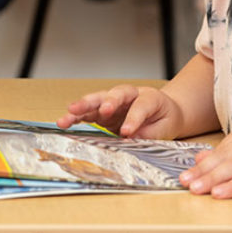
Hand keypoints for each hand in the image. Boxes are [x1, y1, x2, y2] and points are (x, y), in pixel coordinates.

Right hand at [56, 85, 185, 139]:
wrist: (164, 112)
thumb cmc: (165, 118)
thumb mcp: (166, 128)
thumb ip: (151, 133)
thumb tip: (133, 138)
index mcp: (149, 97)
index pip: (140, 105)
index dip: (133, 118)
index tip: (127, 133)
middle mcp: (129, 95)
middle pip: (116, 94)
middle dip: (107, 102)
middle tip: (102, 111)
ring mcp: (114, 102)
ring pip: (98, 100)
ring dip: (83, 106)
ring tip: (69, 113)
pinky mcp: (103, 112)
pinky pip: (89, 112)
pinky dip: (77, 116)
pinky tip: (65, 121)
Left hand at [180, 123, 231, 200]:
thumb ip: (229, 156)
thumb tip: (199, 157)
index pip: (222, 149)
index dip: (203, 163)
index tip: (185, 174)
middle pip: (226, 157)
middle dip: (203, 171)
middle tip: (185, 182)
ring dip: (213, 179)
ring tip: (197, 189)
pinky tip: (220, 193)